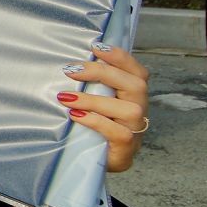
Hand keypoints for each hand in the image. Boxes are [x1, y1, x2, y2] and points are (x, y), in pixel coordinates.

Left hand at [59, 43, 151, 172]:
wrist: (102, 159)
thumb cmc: (98, 124)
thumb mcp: (98, 100)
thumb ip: (95, 84)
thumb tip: (71, 64)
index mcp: (135, 93)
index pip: (137, 70)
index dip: (120, 57)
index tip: (96, 47)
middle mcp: (141, 108)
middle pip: (135, 85)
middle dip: (102, 73)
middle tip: (71, 70)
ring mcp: (137, 128)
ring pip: (128, 109)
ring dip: (94, 100)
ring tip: (65, 97)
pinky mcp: (128, 146)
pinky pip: (118, 132)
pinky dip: (95, 121)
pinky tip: (75, 116)